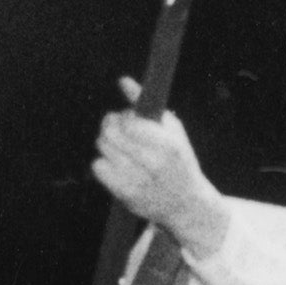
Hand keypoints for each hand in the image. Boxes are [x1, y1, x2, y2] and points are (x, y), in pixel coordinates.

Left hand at [90, 93, 231, 253]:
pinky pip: (98, 167)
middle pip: (110, 133)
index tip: (128, 120)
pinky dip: (103, 162)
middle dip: (110, 127)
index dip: (123, 117)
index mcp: (168, 146)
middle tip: (117, 130)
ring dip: (107, 143)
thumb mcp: (172, 130)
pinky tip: (116, 164)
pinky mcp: (125, 194)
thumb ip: (146, 104)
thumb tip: (123, 80)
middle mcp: (154, 164)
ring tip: (119, 147)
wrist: (187, 204)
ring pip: (102, 148)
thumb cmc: (178, 160)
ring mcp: (139, 181)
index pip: (129, 123)